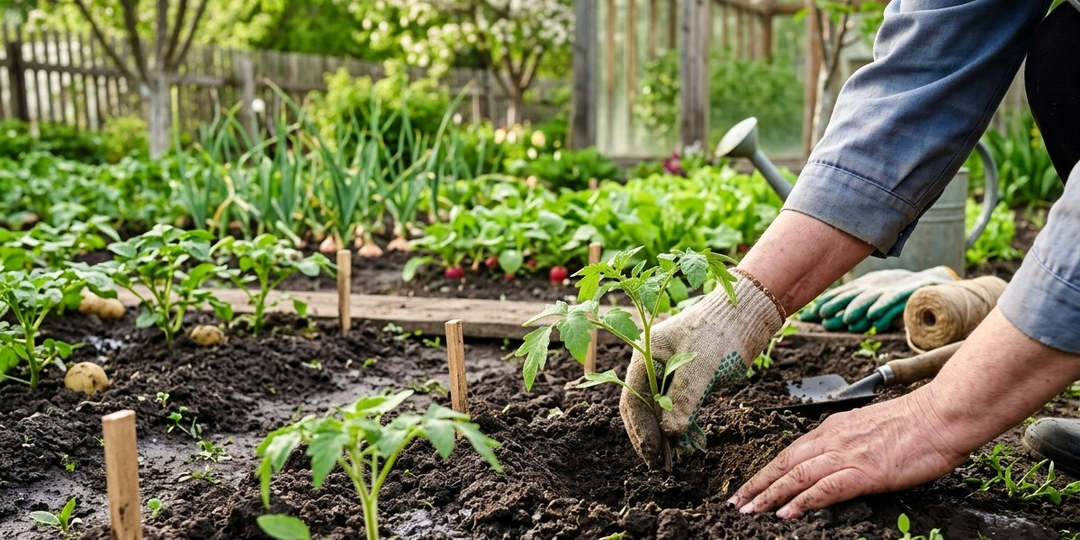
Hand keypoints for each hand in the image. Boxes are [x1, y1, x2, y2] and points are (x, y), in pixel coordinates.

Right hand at [619, 270, 784, 467]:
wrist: (747, 314)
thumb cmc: (720, 332)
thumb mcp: (701, 367)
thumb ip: (684, 400)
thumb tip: (670, 433)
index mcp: (645, 357)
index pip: (633, 400)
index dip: (641, 431)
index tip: (652, 455)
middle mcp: (652, 366)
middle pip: (642, 408)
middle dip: (650, 437)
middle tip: (659, 465)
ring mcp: (669, 373)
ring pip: (660, 410)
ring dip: (667, 434)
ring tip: (677, 457)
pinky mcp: (687, 380)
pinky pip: (678, 407)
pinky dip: (682, 424)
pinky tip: (690, 441)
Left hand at [729, 387, 967, 518]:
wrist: (943, 416)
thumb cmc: (919, 423)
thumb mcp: (873, 429)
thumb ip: (851, 443)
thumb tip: (839, 461)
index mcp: (835, 428)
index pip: (792, 451)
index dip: (769, 469)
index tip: (752, 484)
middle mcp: (834, 438)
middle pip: (785, 462)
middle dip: (758, 483)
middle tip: (736, 501)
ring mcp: (847, 454)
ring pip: (796, 475)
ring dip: (769, 494)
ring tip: (749, 511)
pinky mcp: (864, 472)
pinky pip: (824, 488)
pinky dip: (802, 501)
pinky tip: (786, 513)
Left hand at [801, 266, 958, 332]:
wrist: (929, 282)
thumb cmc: (895, 292)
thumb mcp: (872, 299)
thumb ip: (853, 309)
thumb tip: (828, 320)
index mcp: (864, 287)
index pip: (841, 294)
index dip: (826, 302)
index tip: (810, 314)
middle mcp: (873, 287)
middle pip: (851, 295)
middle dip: (836, 304)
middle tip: (821, 314)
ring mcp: (888, 289)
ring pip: (870, 298)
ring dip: (857, 308)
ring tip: (846, 318)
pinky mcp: (905, 294)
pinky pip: (893, 301)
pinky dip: (883, 308)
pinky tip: (874, 318)